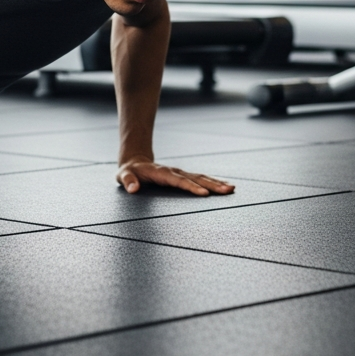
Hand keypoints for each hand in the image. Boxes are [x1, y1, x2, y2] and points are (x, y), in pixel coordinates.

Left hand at [117, 157, 234, 195]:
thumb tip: (133, 189)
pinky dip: (213, 182)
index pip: (178, 181)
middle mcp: (174, 171)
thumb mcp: (123, 176)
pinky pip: (201, 178)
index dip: (191, 187)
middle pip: (196, 178)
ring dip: (216, 183)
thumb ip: (127, 181)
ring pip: (201, 177)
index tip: (204, 194)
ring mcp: (180, 173)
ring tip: (231, 189)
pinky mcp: (184, 176)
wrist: (135, 161)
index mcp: (161, 173)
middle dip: (212, 184)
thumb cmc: (129, 172)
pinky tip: (224, 187)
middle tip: (228, 190)